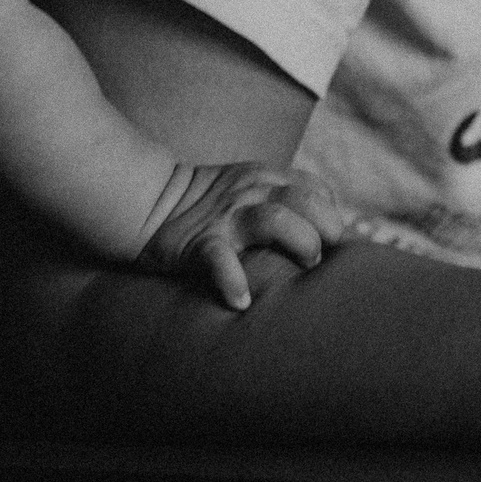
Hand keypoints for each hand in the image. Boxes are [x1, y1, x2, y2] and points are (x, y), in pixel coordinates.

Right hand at [138, 161, 349, 311]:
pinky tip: (241, 302)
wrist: (148, 203)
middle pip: (304, 201)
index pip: (315, 189)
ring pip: (275, 220)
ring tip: (303, 267)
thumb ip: (280, 200)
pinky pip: (219, 259)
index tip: (332, 242)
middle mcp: (250, 193)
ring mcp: (226, 218)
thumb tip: (320, 237)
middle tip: (321, 257)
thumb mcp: (247, 188)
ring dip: (299, 244)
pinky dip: (232, 280)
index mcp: (264, 179)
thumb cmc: (207, 206)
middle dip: (326, 228)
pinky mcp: (199, 243)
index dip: (331, 215)